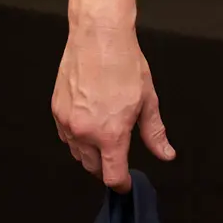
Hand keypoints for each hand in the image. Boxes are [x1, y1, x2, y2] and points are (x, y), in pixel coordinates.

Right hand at [52, 19, 175, 190]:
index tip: (126, 184)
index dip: (121, 184)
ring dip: (91, 154)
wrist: (99, 37)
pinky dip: (77, 139)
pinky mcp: (56, 111)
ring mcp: (67, 123)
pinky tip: (90, 125)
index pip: (112, 175)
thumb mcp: (148, 100)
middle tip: (118, 158)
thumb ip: (154, 133)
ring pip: (77, 153)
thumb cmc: (125, 65)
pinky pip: (66, 137)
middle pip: (93, 168)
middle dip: (106, 168)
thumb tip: (166, 154)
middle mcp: (85, 133)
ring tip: (105, 138)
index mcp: (110, 134)